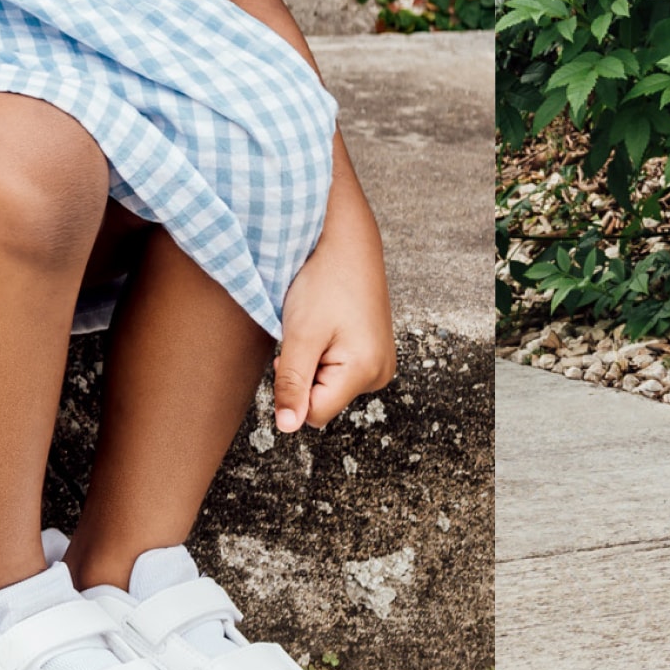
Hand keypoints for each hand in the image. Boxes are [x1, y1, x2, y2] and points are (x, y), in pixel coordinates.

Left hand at [267, 240, 395, 432]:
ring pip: (329, 386)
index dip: (293, 390)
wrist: (346, 241)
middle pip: (323, 401)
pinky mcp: (375, 352)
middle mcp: (380, 373)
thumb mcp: (300, 336)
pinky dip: (325, 354)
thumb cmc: (323, 282)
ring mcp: (381, 363)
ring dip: (314, 363)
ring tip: (319, 327)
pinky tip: (328, 327)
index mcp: (366, 371)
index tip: (292, 353)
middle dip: (305, 375)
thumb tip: (287, 428)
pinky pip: (340, 371)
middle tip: (307, 335)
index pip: (313, 415)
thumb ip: (292, 385)